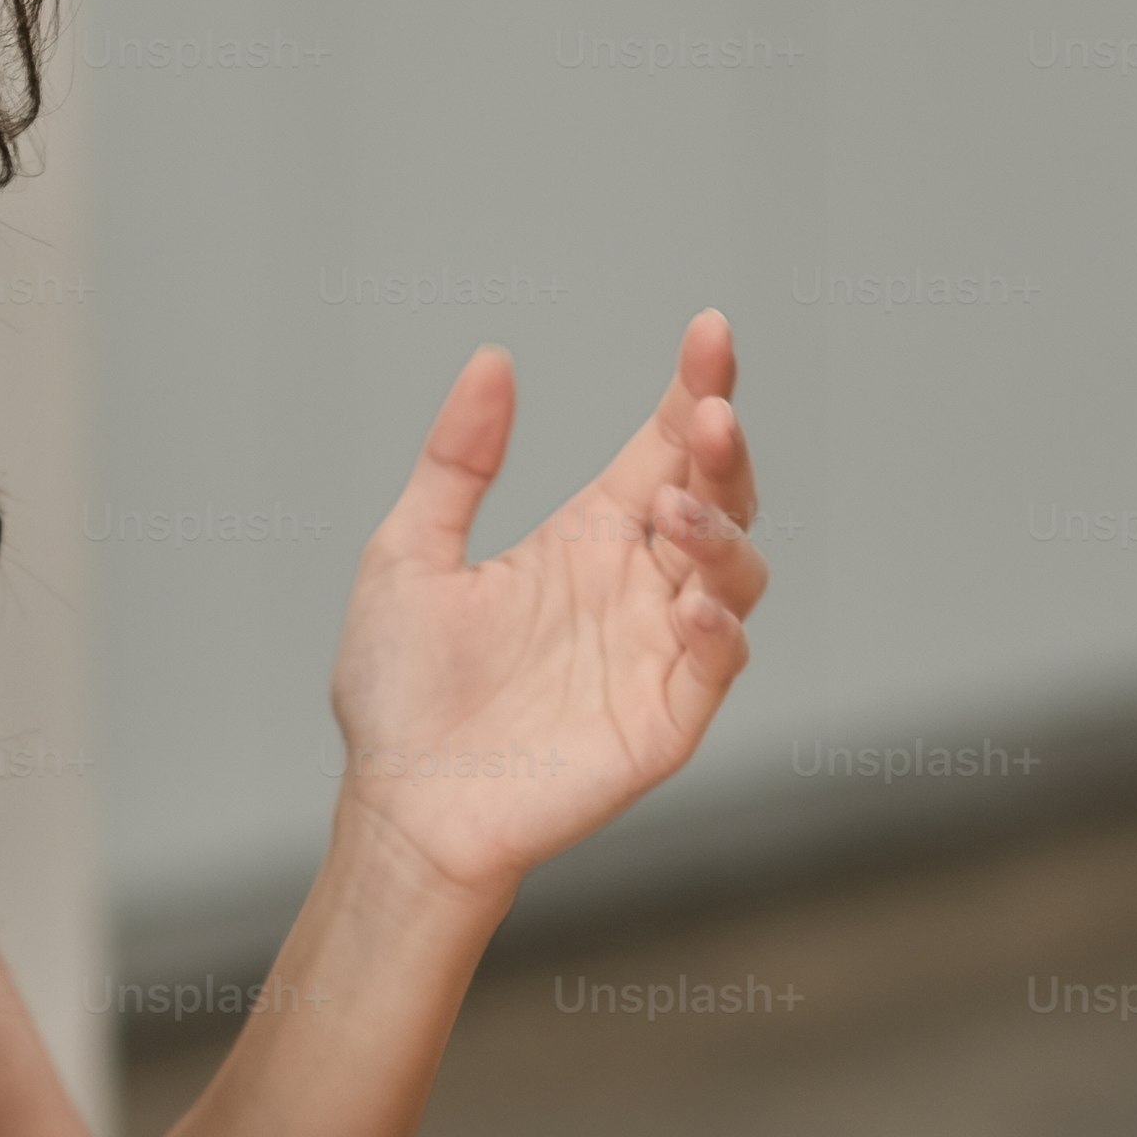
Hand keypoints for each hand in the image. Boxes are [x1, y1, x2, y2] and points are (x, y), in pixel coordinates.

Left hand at [328, 311, 765, 907]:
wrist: (400, 807)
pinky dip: (719, 624)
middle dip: (723, 448)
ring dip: (720, 528)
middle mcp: (633, 583)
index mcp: (586, 537)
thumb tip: (494, 359)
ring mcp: (657, 649)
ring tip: (672, 514)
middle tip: (708, 414)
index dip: (694, 386)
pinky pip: (720, 661)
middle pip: (717, 494)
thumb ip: (457, 460)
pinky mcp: (666, 716)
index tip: (709, 330)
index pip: (661, 446)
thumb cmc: (399, 691)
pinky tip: (687, 601)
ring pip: (737, 568)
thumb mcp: (408, 552)